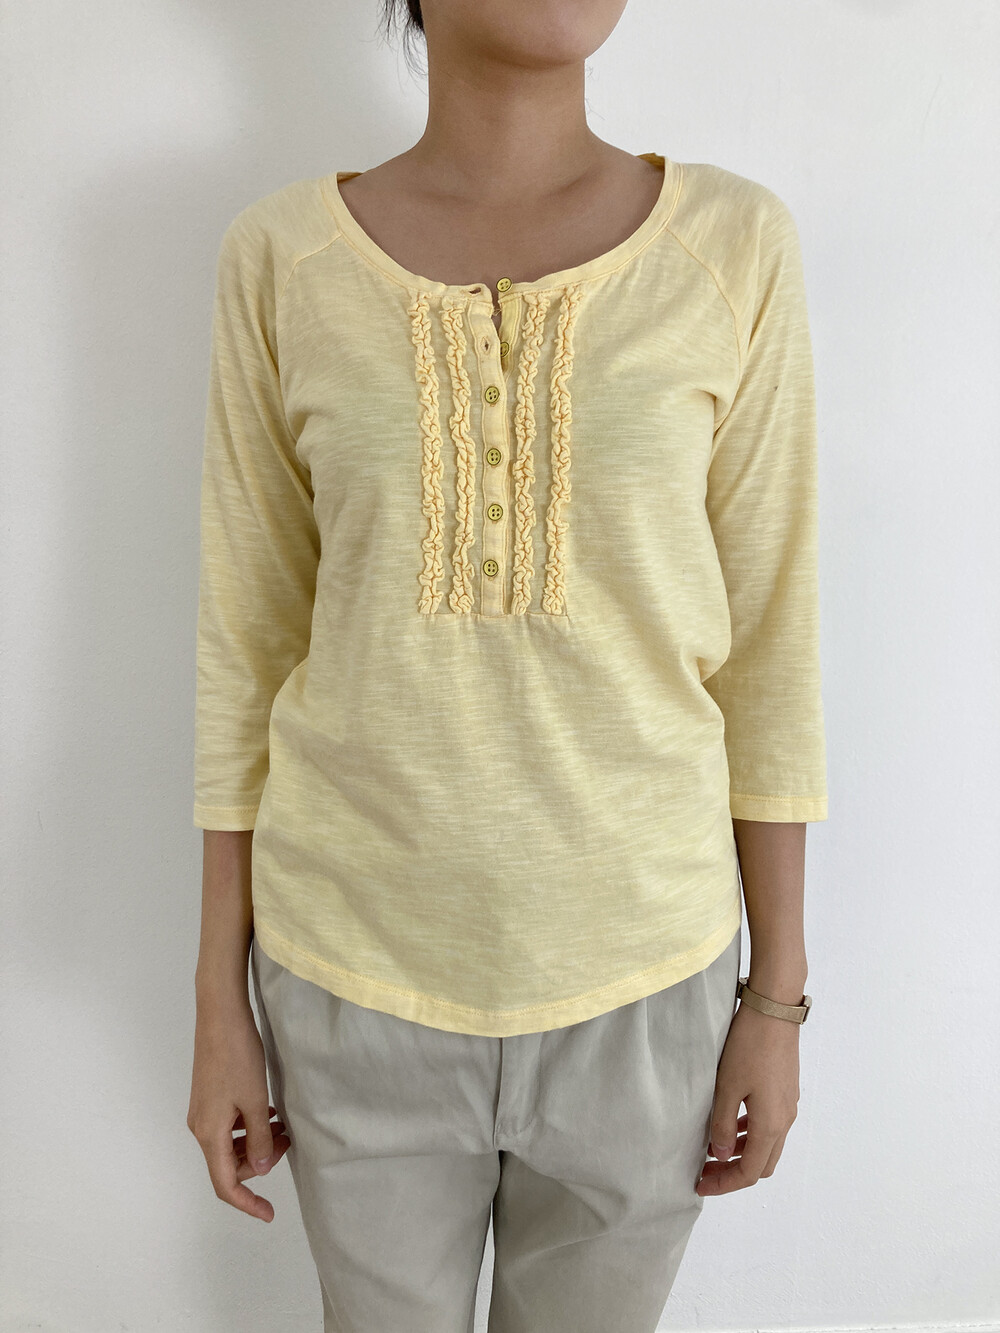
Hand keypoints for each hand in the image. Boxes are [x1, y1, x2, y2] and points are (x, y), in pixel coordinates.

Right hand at [187, 996, 291, 1221]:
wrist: (220, 1016)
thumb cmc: (238, 1057)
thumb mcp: (255, 1101)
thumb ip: (258, 1140)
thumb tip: (258, 1170)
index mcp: (209, 1134)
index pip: (225, 1184)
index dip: (247, 1204)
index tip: (269, 1214)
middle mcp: (200, 1127)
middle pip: (228, 1165)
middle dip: (259, 1162)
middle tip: (287, 1140)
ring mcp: (203, 1111)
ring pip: (229, 1145)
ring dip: (256, 1143)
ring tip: (282, 1125)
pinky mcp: (209, 1097)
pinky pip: (228, 1126)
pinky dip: (249, 1127)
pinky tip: (268, 1112)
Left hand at [695, 1001, 799, 1194]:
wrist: (775, 1011)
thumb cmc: (748, 1047)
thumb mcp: (727, 1087)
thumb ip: (721, 1125)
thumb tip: (719, 1156)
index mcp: (770, 1125)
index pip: (749, 1172)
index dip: (725, 1184)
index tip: (700, 1186)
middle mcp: (785, 1120)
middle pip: (762, 1163)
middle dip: (733, 1173)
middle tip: (705, 1171)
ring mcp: (788, 1105)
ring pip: (767, 1144)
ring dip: (742, 1153)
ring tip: (713, 1150)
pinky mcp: (786, 1090)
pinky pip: (770, 1125)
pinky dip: (750, 1134)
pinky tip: (731, 1123)